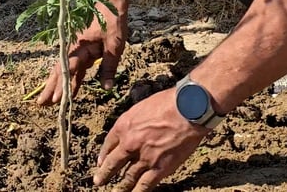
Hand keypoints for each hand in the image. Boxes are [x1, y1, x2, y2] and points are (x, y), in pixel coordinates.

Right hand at [37, 2, 127, 104]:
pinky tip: (66, 92)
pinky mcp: (82, 53)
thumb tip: (106, 88)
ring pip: (63, 71)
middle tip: (40, 104)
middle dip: (50, 88)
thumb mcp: (114, 46)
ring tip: (47, 101)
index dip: (62, 86)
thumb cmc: (112, 23)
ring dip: (56, 86)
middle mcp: (74, 50)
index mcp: (79, 47)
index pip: (68, 69)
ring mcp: (77, 52)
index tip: (57, 100)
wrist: (111, 6)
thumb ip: (108, 67)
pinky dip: (68, 80)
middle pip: (59, 72)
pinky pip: (73, 69)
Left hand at [94, 89, 209, 190]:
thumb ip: (134, 121)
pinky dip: (138, 191)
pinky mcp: (159, 168)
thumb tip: (133, 129)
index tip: (101, 161)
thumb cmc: (168, 102)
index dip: (104, 154)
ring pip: (127, 177)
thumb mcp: (142, 106)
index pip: (109, 143)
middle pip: (113, 163)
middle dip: (104, 173)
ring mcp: (144, 158)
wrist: (187, 109)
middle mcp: (130, 143)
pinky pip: (145, 185)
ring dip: (119, 187)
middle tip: (98, 181)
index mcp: (124, 126)